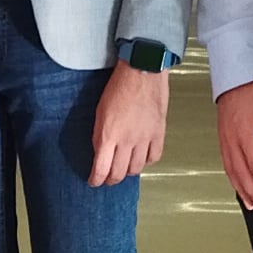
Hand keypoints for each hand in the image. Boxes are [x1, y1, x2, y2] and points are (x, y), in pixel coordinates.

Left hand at [88, 61, 169, 187]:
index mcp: (108, 135)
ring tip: (124, 168)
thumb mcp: (100, 112)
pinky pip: (154, 157)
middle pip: (119, 173)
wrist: (142, 71)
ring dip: (128, 172)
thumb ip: (100, 136)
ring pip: (136, 168)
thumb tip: (100, 153)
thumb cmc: (119, 87)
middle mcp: (127, 140)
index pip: (101, 169)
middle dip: (110, 180)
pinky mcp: (158, 133)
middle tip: (107, 179)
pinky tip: (141, 158)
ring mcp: (144, 138)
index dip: (96, 180)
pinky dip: (147, 162)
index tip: (94, 181)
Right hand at [213, 79, 252, 214]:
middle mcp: (232, 141)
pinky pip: (226, 164)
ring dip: (242, 190)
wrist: (234, 74)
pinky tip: (238, 185)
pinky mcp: (223, 138)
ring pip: (232, 172)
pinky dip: (233, 178)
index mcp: (245, 135)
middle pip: (242, 175)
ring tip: (251, 205)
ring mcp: (225, 140)